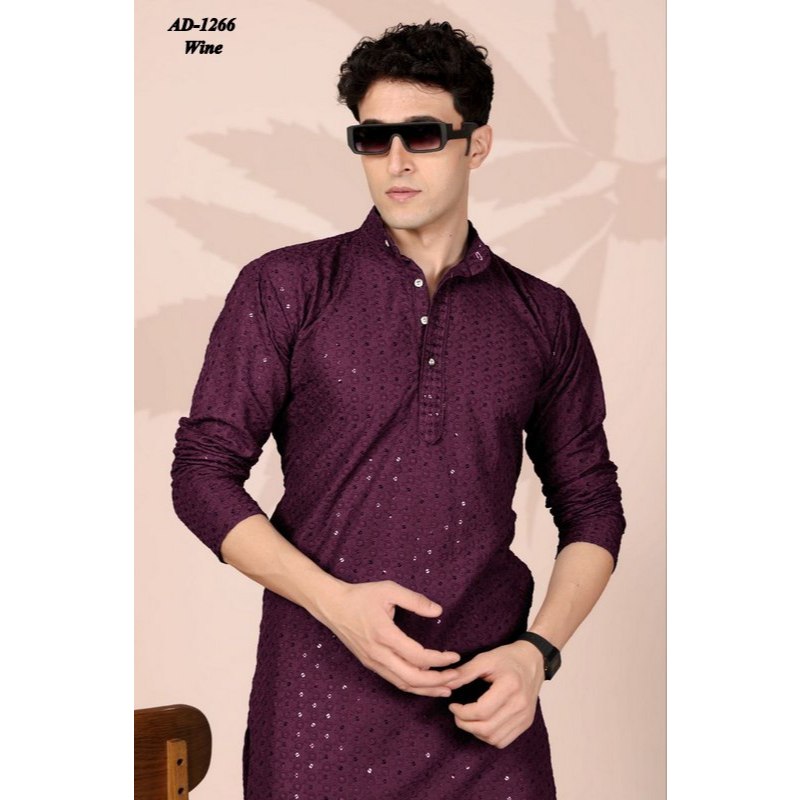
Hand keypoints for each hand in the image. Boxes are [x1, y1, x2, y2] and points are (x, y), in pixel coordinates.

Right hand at [317, 579, 461, 697]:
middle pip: (412, 678)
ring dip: (426, 689)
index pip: (418, 657)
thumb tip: (438, 611)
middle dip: (437, 681)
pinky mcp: (370, 664)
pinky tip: (424, 685)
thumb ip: (415, 600)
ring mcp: (373, 661)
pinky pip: (394, 680)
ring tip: (446, 689)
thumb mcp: (389, 590)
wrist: (332, 606)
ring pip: (402, 684)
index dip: (440, 660)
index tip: (455, 657)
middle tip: (456, 678)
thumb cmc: (361, 596)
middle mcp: (378, 653)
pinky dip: (412, 686)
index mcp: (384, 635)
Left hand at [443, 640, 545, 747]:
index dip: (462, 712)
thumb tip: (446, 683)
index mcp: (510, 686)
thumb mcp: (485, 659)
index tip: (453, 705)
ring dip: (476, 732)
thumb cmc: (507, 658)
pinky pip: (504, 741)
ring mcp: (525, 716)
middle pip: (487, 728)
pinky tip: (482, 723)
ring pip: (495, 739)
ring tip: (468, 719)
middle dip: (465, 725)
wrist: (532, 660)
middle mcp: (520, 704)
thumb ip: (465, 672)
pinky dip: (489, 737)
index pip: (482, 711)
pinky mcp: (527, 723)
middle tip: (457, 714)